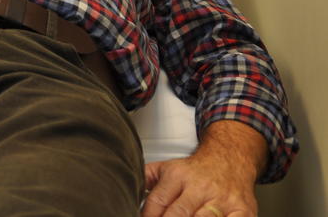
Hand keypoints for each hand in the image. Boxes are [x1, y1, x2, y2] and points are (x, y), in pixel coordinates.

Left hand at [141, 121, 264, 216]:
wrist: (230, 159)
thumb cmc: (195, 171)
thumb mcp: (167, 168)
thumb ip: (146, 180)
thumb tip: (127, 190)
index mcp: (178, 176)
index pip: (157, 202)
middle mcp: (200, 188)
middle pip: (178, 214)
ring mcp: (222, 201)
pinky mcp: (242, 212)